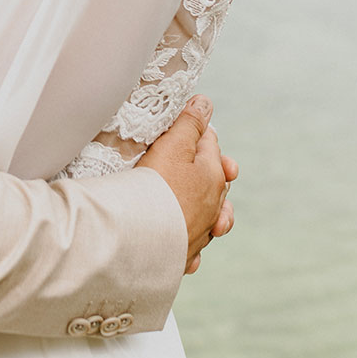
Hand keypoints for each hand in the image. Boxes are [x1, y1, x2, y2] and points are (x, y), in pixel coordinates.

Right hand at [139, 96, 236, 273]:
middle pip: (213, 178)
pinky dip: (187, 236)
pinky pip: (191, 243)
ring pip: (208, 213)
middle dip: (202, 167)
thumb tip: (205, 103)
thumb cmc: (156, 187)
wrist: (141, 238)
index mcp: (215, 176)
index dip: (193, 132)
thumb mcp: (172, 145)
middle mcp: (215, 205)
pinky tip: (176, 232)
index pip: (210, 144)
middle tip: (181, 158)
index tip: (176, 129)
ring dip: (201, 205)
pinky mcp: (185, 254)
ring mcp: (202, 232)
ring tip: (188, 198)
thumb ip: (190, 123)